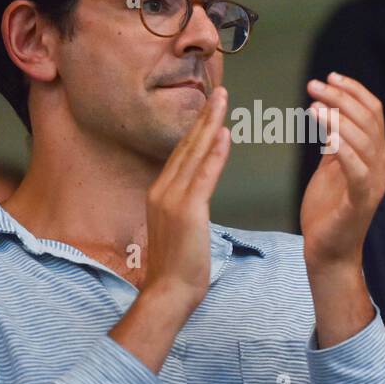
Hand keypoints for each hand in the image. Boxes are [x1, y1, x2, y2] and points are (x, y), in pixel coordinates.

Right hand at [138, 86, 230, 315]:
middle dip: (204, 117)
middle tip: (219, 91)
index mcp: (159, 193)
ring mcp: (172, 199)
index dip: (197, 129)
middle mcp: (162, 190)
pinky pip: (204, 175)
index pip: (182, 154)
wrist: (168, 292)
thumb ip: (185, 208)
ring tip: (222, 100)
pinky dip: (215, 153)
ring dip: (210, 124)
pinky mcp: (187, 210)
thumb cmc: (178, 268)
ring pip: (194, 153)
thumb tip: (195, 198)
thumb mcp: (180, 230)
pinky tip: (225, 134)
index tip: (210, 109)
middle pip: (187, 146)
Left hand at [300, 73, 384, 270]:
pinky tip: (325, 133)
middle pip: (369, 119)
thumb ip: (335, 143)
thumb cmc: (327, 211)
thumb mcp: (330, 168)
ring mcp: (374, 183)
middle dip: (341, 97)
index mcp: (375, 156)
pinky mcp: (361, 201)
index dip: (354, 91)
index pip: (374, 112)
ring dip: (338, 117)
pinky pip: (357, 168)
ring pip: (364, 139)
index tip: (330, 76)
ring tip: (315, 104)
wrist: (327, 252)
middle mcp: (381, 166)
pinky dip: (343, 147)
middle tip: (314, 85)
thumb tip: (329, 111)